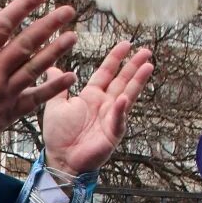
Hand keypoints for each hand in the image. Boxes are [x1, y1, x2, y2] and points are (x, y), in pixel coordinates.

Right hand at [0, 0, 77, 153]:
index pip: (2, 25)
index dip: (22, 7)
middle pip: (25, 44)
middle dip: (49, 25)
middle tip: (68, 10)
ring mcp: (3, 94)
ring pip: (34, 68)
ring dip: (56, 51)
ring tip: (73, 36)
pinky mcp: (9, 113)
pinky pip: (35, 99)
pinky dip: (53, 88)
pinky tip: (70, 76)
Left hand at [42, 42, 152, 174]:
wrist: (61, 158)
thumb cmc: (59, 135)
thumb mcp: (56, 105)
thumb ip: (58, 86)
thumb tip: (53, 67)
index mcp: (91, 96)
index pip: (106, 72)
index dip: (115, 58)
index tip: (126, 44)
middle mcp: (104, 104)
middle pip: (122, 80)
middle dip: (134, 66)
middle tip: (146, 50)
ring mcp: (111, 117)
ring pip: (127, 95)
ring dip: (137, 81)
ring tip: (148, 66)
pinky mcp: (112, 133)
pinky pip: (117, 119)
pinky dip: (120, 110)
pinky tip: (124, 99)